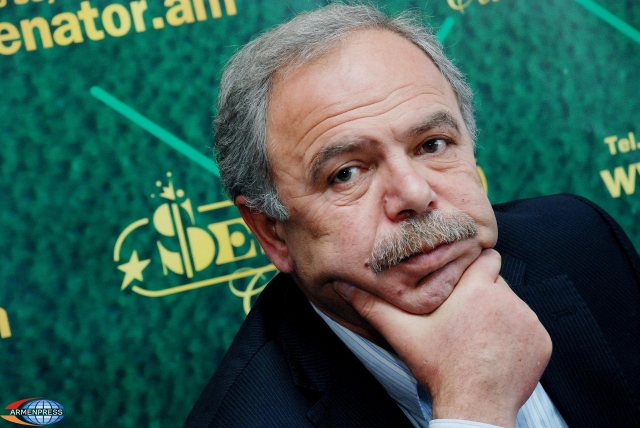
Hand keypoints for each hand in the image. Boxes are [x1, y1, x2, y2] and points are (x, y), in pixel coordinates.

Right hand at [334, 249, 551, 427]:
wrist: (475, 407)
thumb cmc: (440, 368)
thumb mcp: (402, 333)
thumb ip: (373, 306)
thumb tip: (344, 285)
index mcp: (478, 289)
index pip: (485, 256)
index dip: (472, 265)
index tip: (461, 280)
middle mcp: (509, 299)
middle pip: (497, 283)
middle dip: (482, 293)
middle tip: (463, 316)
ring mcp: (529, 322)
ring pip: (512, 305)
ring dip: (498, 315)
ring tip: (477, 337)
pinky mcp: (541, 342)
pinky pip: (529, 328)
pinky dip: (515, 336)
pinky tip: (494, 351)